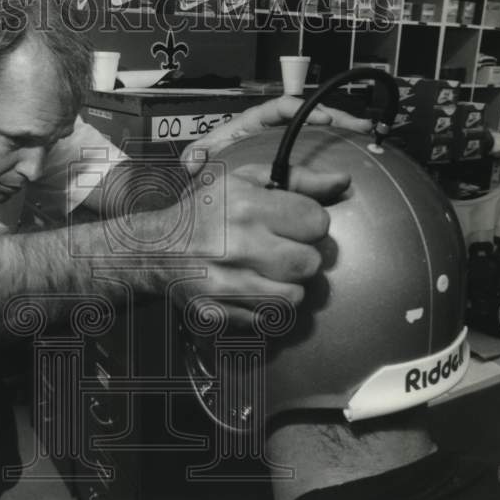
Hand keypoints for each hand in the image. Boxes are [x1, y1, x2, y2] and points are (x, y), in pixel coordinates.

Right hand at [170, 158, 350, 327]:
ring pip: (294, 298)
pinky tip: (251, 290)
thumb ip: (297, 179)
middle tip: (283, 251)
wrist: (155, 248)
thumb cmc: (205, 210)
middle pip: (309, 264)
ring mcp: (225, 284)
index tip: (294, 224)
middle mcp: (237, 245)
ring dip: (287, 286)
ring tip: (268, 273)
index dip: (310, 224)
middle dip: (302, 258)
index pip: (316, 222)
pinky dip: (266, 308)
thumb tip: (343, 182)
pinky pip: (267, 320)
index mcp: (246, 206)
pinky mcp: (217, 313)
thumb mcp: (244, 180)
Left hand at [181, 95, 372, 176]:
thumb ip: (198, 152)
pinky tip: (361, 152)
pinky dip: (341, 147)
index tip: (322, 119)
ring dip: (344, 129)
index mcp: (257, 120)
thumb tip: (193, 160)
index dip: (304, 109)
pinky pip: (322, 147)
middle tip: (357, 125)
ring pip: (320, 129)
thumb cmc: (215, 157)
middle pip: (310, 113)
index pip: (282, 106)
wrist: (220, 175)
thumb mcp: (205, 153)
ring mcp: (289, 139)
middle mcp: (277, 126)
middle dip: (336, 117)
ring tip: (367, 134)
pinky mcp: (298, 155)